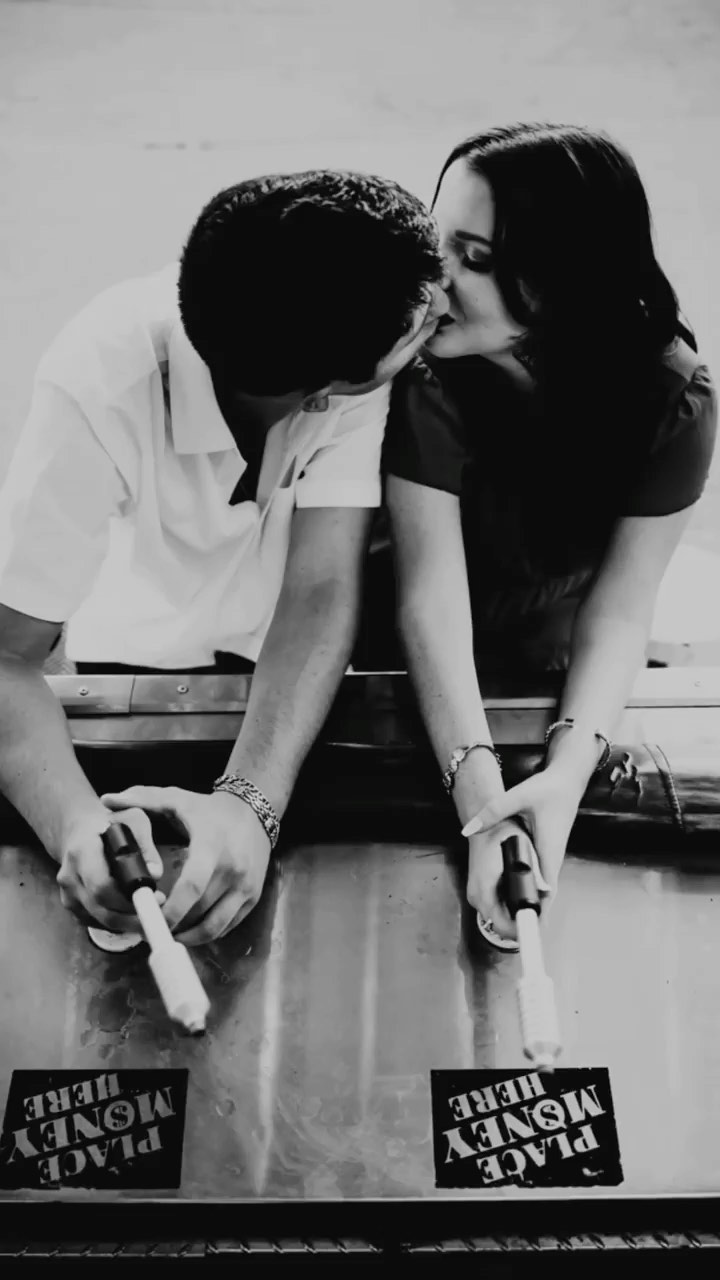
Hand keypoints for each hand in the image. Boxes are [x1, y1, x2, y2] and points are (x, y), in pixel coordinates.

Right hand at [56, 807, 162, 930]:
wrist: (78, 829)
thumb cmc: (110, 823)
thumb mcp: (133, 821)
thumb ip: (146, 845)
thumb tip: (155, 874)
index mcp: (82, 851)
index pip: (101, 885)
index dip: (128, 898)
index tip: (155, 898)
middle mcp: (70, 875)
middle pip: (102, 909)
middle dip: (133, 916)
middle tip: (159, 911)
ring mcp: (67, 893)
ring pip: (100, 920)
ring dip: (128, 923)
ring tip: (151, 913)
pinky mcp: (71, 906)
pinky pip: (96, 923)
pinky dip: (117, 923)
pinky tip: (134, 914)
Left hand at [101, 785, 271, 945]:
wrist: (254, 812)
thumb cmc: (209, 809)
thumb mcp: (177, 799)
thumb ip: (142, 798)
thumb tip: (106, 799)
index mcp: (212, 847)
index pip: (192, 886)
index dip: (171, 909)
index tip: (149, 919)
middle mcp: (233, 870)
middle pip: (200, 912)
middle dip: (173, 927)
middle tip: (148, 931)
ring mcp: (246, 886)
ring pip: (214, 926)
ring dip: (189, 937)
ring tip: (166, 935)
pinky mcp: (253, 897)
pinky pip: (227, 926)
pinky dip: (206, 934)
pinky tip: (188, 930)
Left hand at [463, 766, 582, 931]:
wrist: (568, 779)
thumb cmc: (549, 789)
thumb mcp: (518, 796)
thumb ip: (493, 811)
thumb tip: (470, 828)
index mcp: (548, 850)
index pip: (545, 891)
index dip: (537, 913)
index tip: (527, 932)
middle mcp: (552, 859)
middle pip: (543, 897)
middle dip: (529, 916)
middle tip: (511, 934)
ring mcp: (550, 857)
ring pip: (541, 889)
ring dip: (529, 904)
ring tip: (510, 922)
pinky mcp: (547, 853)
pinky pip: (539, 879)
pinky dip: (529, 891)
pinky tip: (516, 896)